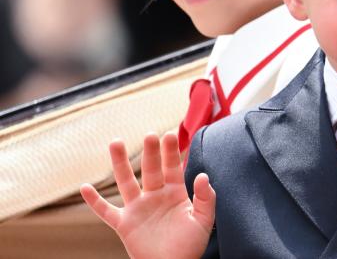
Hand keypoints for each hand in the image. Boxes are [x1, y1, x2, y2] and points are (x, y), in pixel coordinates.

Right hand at [81, 132, 214, 258]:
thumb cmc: (190, 246)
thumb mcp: (204, 220)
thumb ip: (206, 198)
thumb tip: (202, 175)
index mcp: (175, 193)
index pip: (172, 168)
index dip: (170, 152)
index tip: (169, 135)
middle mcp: (155, 197)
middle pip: (150, 170)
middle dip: (150, 153)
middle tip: (149, 135)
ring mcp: (138, 209)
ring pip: (126, 182)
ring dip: (120, 163)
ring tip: (115, 142)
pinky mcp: (124, 224)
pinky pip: (106, 211)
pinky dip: (94, 201)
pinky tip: (85, 187)